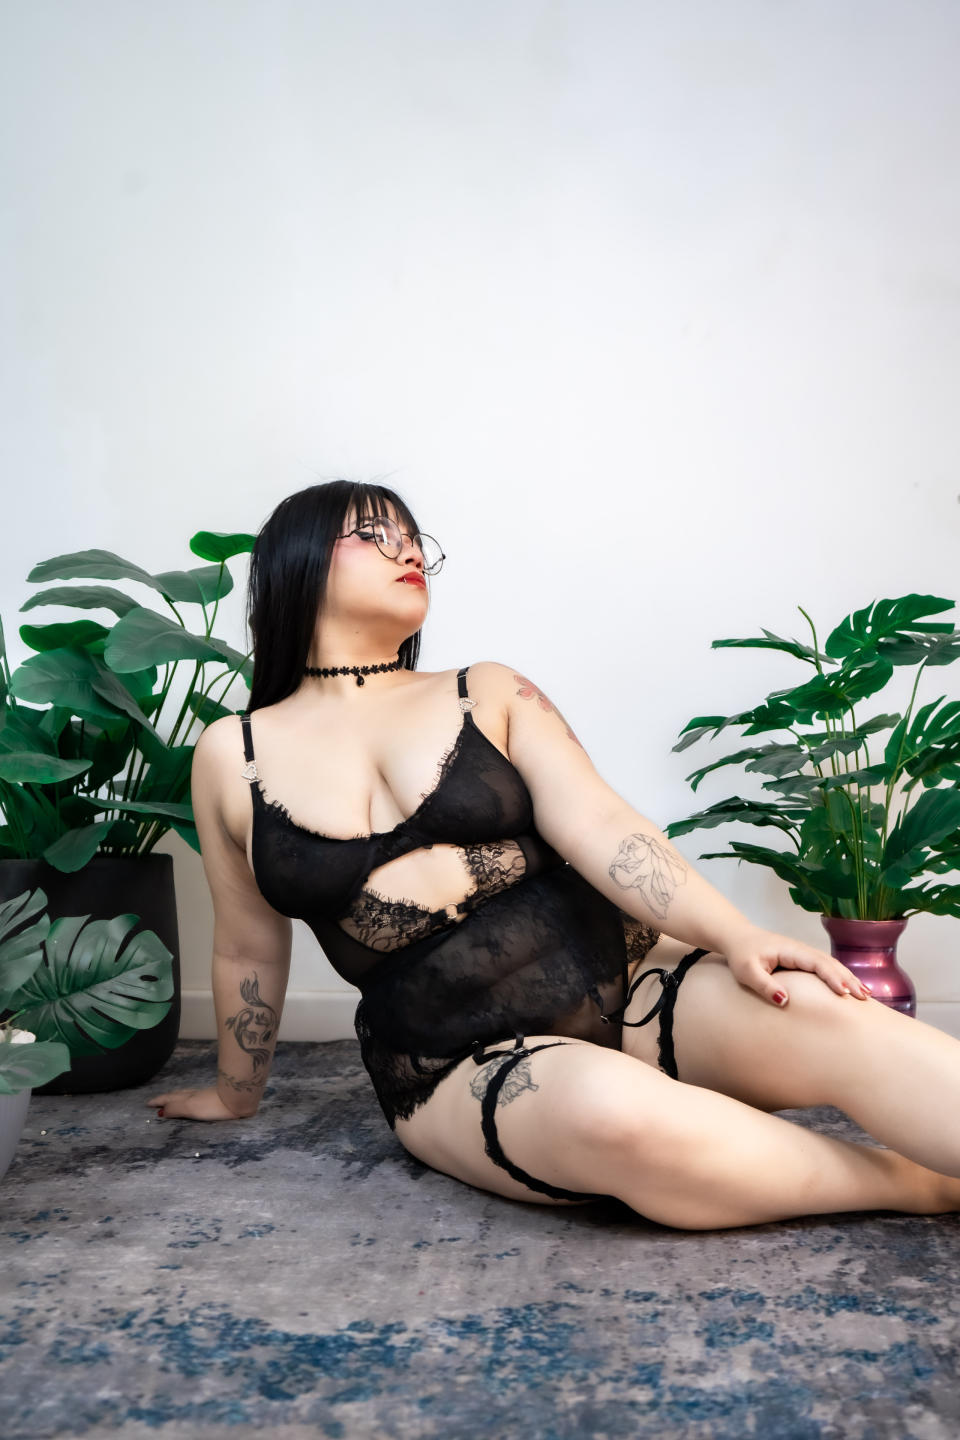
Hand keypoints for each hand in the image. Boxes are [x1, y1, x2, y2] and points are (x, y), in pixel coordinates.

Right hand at [144, 1086, 249, 1121]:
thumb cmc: (213, 1105)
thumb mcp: (190, 1107)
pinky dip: (189, 1100)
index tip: (148, 1103)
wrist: (238, 1099)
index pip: (169, 1098)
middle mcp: (195, 1095)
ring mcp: (206, 1096)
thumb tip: (160, 1111)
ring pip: (187, 1095)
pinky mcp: (216, 1100)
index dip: (159, 1101)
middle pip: (177, 1095)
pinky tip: (195, 1103)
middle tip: (157, 1102)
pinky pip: (196, 1099)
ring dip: (177, 1099)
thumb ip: (175, 1108)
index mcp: (188, 1098)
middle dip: (167, 1098)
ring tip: (173, 1102)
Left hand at [723, 925, 872, 1007]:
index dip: (831, 976)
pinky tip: (851, 988)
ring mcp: (803, 954)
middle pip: (829, 963)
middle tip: (863, 997)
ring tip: (865, 995)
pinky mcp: (803, 960)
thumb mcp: (746, 971)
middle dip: (847, 978)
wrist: (738, 938)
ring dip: (848, 978)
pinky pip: (825, 968)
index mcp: (790, 950)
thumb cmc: (741, 954)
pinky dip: (840, 976)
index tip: (844, 992)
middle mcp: (801, 950)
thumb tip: (784, 1000)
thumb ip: (764, 985)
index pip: (816, 963)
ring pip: (831, 964)